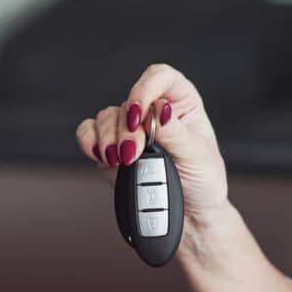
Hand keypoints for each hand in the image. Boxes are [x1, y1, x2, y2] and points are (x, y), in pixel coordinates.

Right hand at [75, 64, 230, 229]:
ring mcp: (130, 129)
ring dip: (109, 139)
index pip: (161, 77)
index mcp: (181, 103)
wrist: (190, 214)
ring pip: (106, 117)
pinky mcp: (112, 148)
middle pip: (128, 102)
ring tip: (122, 162)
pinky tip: (101, 157)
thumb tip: (157, 110)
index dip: (146, 89)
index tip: (139, 114)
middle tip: (134, 154)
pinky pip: (89, 132)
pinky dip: (89, 141)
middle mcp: (153, 111)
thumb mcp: (197, 156)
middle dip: (127, 129)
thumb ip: (175, 132)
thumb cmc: (202, 181)